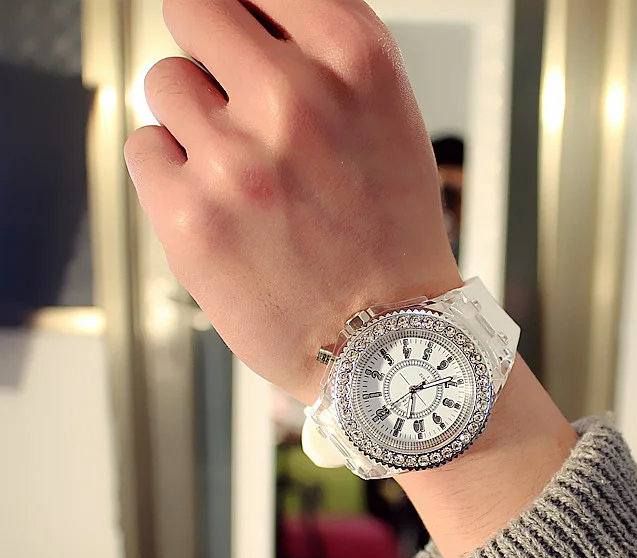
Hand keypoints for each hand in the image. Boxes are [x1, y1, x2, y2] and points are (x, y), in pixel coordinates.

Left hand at [125, 0, 461, 403]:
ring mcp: (236, 158)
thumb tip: (250, 13)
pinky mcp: (189, 216)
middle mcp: (295, 99)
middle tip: (232, 100)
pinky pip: (143, 148)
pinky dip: (171, 172)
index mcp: (356, 62)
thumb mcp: (390, 122)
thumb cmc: (391, 240)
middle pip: (193, 8)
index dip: (248, 15)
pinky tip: (221, 208)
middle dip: (208, 51)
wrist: (384, 342)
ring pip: (164, 84)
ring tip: (243, 176)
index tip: (243, 41)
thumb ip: (322, 56)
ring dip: (194, 121)